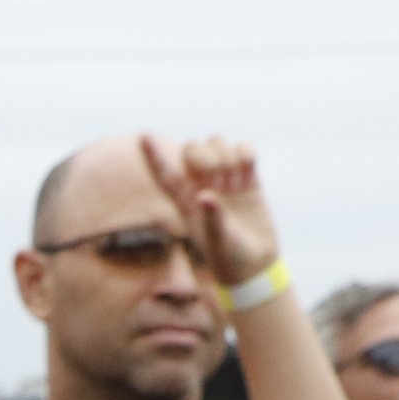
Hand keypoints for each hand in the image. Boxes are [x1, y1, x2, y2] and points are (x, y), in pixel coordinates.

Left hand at [143, 132, 278, 289]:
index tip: (144, 136)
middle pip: (192, 149)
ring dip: (226, 153)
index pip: (164, 174)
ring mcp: (224, 178)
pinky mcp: (247, 177)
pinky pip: (243, 149)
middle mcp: (200, 185)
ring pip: (217, 144)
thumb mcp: (219, 242)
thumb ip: (212, 219)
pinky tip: (249, 163)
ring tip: (236, 180)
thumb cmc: (229, 257)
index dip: (153, 155)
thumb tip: (205, 195)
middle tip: (215, 172)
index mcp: (184, 201)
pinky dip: (245, 150)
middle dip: (203, 153)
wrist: (254, 264)